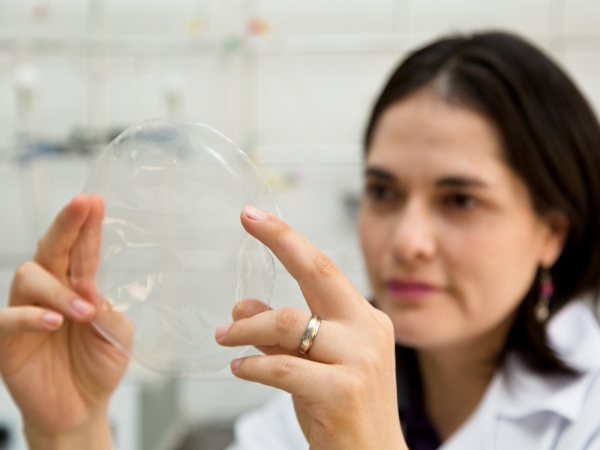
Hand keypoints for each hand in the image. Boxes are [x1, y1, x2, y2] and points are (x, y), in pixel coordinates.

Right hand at [0, 194, 128, 448]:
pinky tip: (54, 322)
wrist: (82, 408)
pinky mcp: (7, 340)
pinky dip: (31, 316)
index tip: (95, 199)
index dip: (87, 225)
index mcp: (78, 286)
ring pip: (30, 277)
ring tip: (84, 311)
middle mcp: (50, 292)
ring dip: (59, 290)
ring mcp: (27, 312)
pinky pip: (9, 318)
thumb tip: (89, 286)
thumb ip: (106, 309)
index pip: (81, 249)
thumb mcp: (115, 335)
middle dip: (67, 224)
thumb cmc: (99, 366)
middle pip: (51, 248)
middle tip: (82, 204)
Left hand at [216, 206, 406, 449]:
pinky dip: (253, 366)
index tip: (255, 215)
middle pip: (318, 273)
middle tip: (247, 220)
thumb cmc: (342, 410)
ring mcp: (360, 360)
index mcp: (365, 318)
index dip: (288, 238)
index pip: (323, 267)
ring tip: (228, 338)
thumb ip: (280, 333)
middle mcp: (368, 330)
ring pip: (288, 323)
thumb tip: (243, 305)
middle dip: (281, 241)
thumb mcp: (312, 363)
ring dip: (247, 328)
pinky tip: (240, 369)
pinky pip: (283, 367)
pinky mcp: (343, 391)